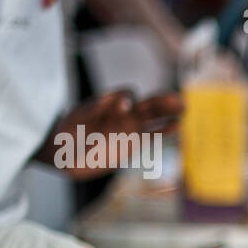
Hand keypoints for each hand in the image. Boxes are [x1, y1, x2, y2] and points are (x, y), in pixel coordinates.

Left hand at [43, 90, 182, 180]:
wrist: (63, 153)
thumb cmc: (69, 131)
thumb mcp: (80, 116)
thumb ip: (100, 107)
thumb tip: (125, 101)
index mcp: (110, 102)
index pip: (127, 94)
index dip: (127, 99)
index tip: (123, 107)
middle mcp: (123, 113)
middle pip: (147, 103)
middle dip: (162, 101)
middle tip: (177, 99)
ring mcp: (130, 127)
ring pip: (154, 117)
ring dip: (168, 112)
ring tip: (184, 107)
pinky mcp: (133, 143)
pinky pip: (153, 136)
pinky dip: (165, 131)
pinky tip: (178, 126)